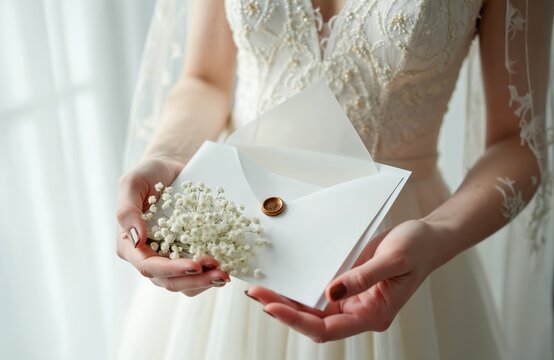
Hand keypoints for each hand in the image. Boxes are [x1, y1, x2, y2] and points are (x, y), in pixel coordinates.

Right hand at [116, 156, 230, 296]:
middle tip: (221, 274)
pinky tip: (226, 268)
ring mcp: (167, 259)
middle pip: (169, 281)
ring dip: (205, 283)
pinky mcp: (185, 255)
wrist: (169, 168)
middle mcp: (147, 257)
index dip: (172, 270)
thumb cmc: (148, 174)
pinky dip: (209, 275)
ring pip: (184, 284)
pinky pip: (196, 275)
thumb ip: (127, 211)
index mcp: (129, 246)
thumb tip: (136, 240)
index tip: (196, 265)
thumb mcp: (132, 184)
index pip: (149, 267)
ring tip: (225, 274)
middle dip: (195, 280)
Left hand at [246, 220, 443, 342]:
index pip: (327, 328)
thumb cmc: (417, 250)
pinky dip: (298, 287)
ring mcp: (351, 300)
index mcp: (372, 315)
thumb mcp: (393, 259)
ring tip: (260, 288)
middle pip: (313, 321)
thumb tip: (331, 292)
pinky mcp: (346, 285)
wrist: (426, 238)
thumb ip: (362, 277)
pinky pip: (317, 291)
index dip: (298, 320)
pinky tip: (282, 280)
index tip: (273, 305)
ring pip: (311, 308)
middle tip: (256, 292)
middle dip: (283, 309)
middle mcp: (358, 312)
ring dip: (286, 299)